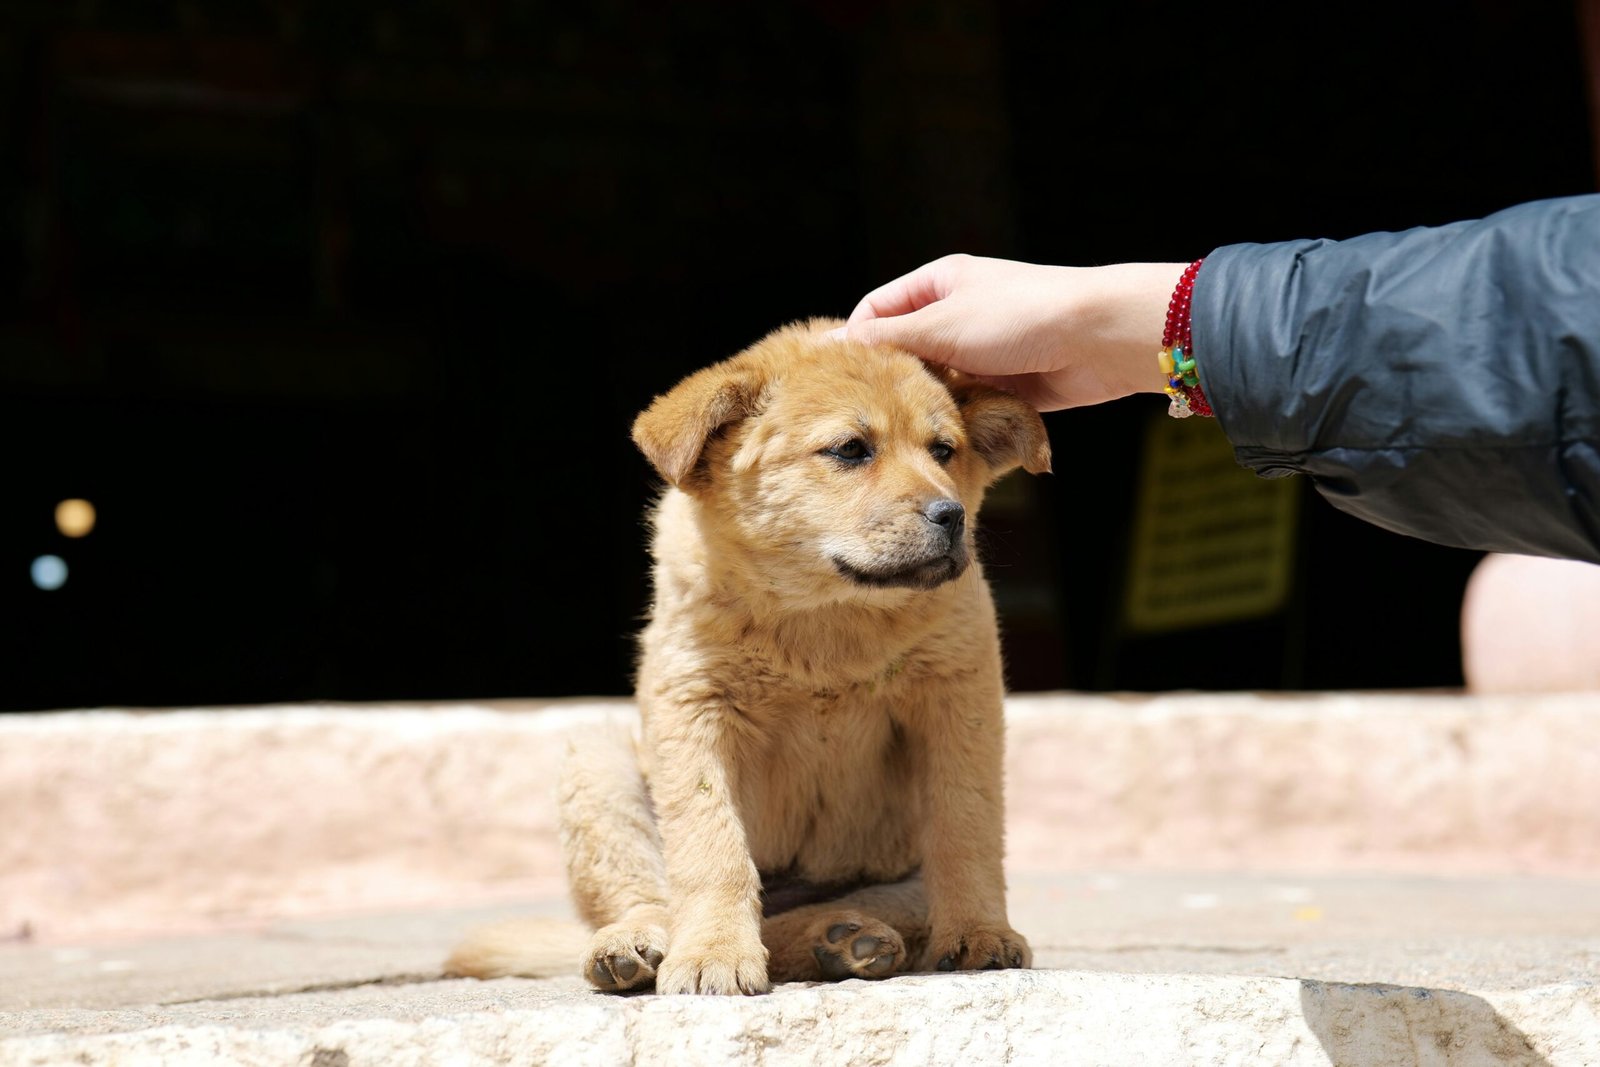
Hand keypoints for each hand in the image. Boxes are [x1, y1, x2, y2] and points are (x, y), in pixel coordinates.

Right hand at [839, 254, 1187, 410]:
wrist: (1099, 339)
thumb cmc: (1022, 316)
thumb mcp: (942, 324)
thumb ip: (887, 339)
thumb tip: (833, 345)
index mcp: (939, 284)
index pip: (876, 312)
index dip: (855, 344)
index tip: (839, 380)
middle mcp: (958, 314)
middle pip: (904, 352)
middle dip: (890, 381)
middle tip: (871, 413)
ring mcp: (983, 351)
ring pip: (934, 384)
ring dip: (925, 404)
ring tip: (908, 428)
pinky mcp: (1005, 384)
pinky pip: (966, 405)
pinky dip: (955, 418)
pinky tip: (944, 435)